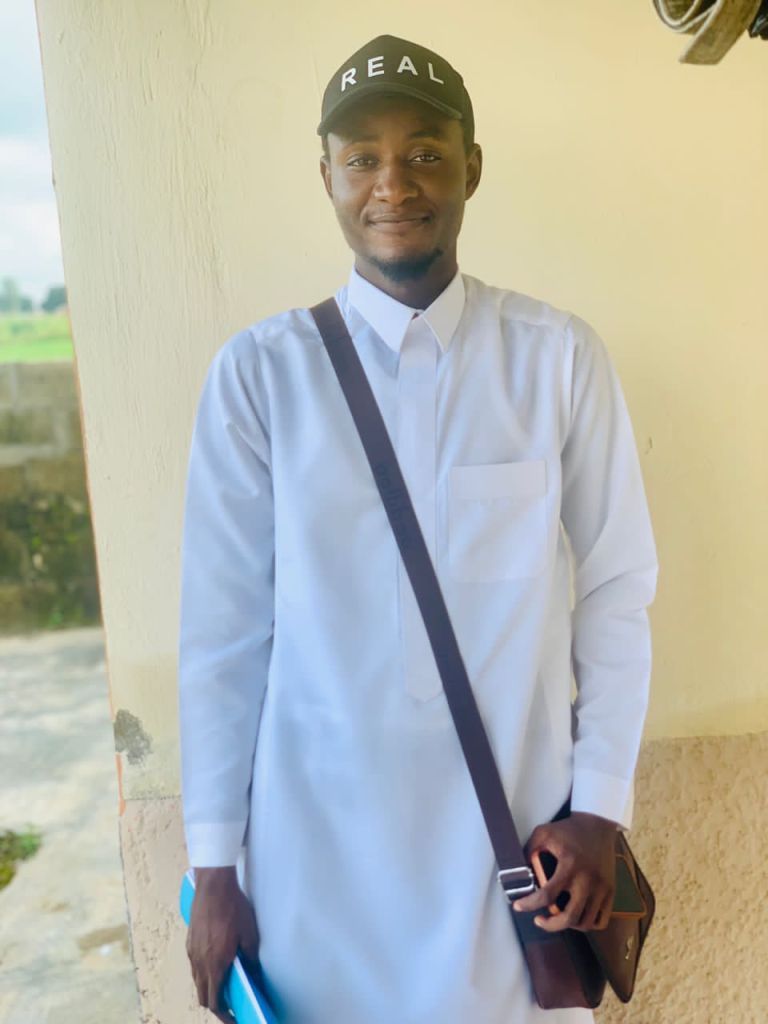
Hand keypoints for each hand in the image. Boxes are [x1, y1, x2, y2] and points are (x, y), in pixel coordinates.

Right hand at [186, 866, 260, 1022]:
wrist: (213, 885)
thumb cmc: (234, 908)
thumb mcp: (249, 934)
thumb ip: (251, 959)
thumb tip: (253, 975)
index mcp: (215, 964)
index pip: (215, 1001)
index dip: (224, 1015)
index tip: (234, 1019)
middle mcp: (200, 962)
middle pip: (203, 996)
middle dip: (216, 1005)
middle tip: (231, 1005)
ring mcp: (192, 952)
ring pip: (197, 981)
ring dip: (209, 988)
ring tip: (225, 984)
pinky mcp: (190, 942)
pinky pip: (195, 966)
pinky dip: (204, 974)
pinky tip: (216, 964)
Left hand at [512, 812, 617, 933]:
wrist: (598, 824)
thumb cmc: (568, 829)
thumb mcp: (543, 833)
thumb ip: (529, 851)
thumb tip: (518, 872)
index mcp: (569, 864)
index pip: (547, 894)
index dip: (530, 904)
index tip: (518, 906)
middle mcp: (587, 879)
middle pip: (570, 917)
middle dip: (551, 925)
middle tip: (539, 920)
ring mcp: (601, 887)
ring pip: (585, 922)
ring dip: (568, 925)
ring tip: (557, 917)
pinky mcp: (611, 891)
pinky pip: (601, 920)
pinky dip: (587, 924)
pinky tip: (576, 916)